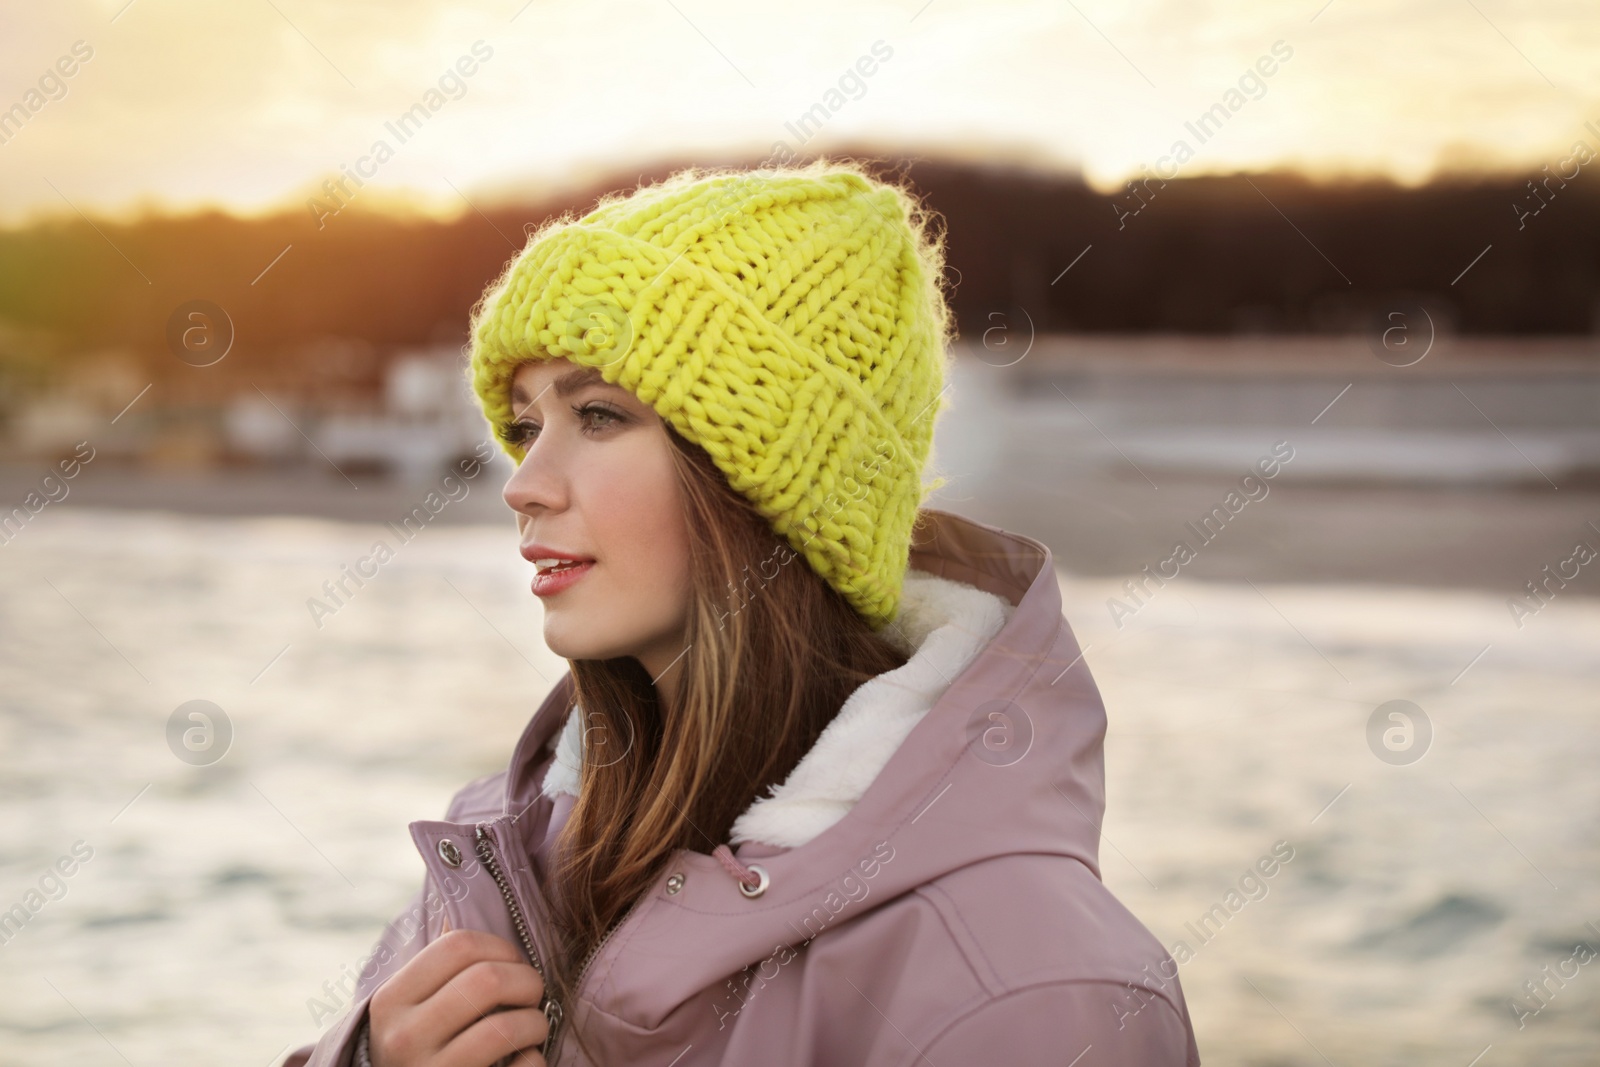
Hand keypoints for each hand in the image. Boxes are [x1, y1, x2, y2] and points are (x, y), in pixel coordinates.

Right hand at [368, 928, 548, 1066]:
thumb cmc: (415, 1049)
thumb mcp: (409, 1007)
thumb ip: (435, 965)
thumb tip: (456, 906)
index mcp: (392, 1000)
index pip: (457, 944)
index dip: (500, 946)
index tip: (512, 962)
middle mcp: (403, 1037)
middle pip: (488, 979)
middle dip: (527, 981)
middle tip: (532, 992)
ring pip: (506, 1027)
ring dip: (536, 1022)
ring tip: (532, 1027)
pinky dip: (533, 1060)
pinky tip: (522, 1060)